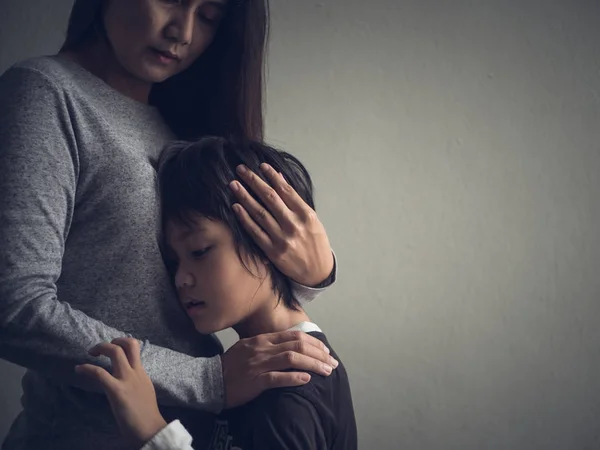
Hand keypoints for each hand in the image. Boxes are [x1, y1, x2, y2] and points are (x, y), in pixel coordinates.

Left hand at [75, 338, 166, 447]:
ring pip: (115, 352)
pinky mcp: (116, 390)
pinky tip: (79, 369)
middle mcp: (136, 372)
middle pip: (128, 344)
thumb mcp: (144, 391)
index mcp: (142, 373)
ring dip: (100, 347)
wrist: (149, 428)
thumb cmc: (146, 414)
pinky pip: (100, 373)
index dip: (123, 342)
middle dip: (112, 341)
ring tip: (90, 352)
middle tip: (100, 348)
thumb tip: (127, 380)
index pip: (135, 349)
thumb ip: (136, 382)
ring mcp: (127, 380)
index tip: (113, 346)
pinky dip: (87, 368)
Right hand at [221, 330, 338, 408]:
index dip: (313, 342)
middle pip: (297, 345)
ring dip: (312, 364)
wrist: (210, 380)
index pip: (294, 335)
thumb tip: (291, 345)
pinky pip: (278, 378)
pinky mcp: (255, 381)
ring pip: (292, 359)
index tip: (326, 351)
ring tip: (326, 371)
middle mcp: (262, 348)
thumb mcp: (249, 347)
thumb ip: (269, 345)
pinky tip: (307, 379)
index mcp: (262, 339)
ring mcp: (258, 364)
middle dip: (318, 353)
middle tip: (332, 362)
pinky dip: (294, 378)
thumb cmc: (232, 366)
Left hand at [230, 163, 333, 286]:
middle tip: (241, 169)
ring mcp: (282, 238)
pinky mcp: (272, 251)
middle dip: (254, 181)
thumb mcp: (312, 219)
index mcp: (306, 215)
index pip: (285, 190)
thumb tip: (280, 179)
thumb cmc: (315, 243)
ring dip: (245, 197)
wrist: (317, 272)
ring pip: (259, 213)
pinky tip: (236, 207)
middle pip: (270, 198)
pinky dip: (244, 218)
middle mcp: (294, 225)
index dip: (271, 176)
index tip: (261, 166)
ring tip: (234, 185)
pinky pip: (255, 231)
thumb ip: (295, 201)